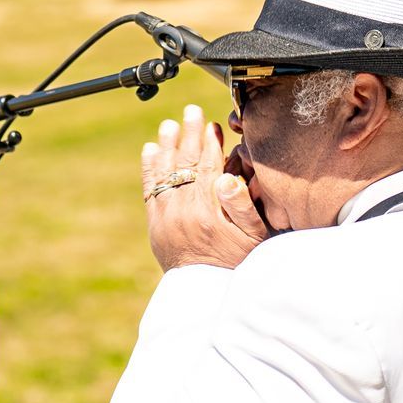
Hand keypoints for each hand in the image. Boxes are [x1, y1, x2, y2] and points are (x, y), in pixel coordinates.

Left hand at [140, 103, 269, 270]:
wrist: (207, 290)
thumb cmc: (237, 262)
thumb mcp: (252, 236)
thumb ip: (241, 204)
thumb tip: (227, 175)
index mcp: (209, 208)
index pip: (208, 165)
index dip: (210, 142)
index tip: (212, 124)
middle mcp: (184, 209)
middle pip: (186, 162)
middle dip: (189, 134)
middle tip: (191, 111)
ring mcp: (166, 215)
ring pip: (165, 171)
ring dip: (167, 145)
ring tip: (169, 125)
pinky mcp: (155, 223)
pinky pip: (150, 188)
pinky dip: (149, 168)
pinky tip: (149, 150)